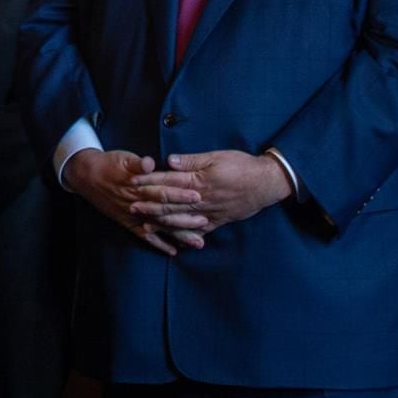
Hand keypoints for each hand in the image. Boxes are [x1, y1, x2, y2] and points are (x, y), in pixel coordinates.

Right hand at [63, 148, 202, 255]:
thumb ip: (138, 163)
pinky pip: (145, 237)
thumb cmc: (108, 164)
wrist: (86, 176)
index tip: (197, 195)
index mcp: (138, 186)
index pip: (162, 191)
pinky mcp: (128, 223)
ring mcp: (133, 216)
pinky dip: (159, 244)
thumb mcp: (123, 158)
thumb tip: (149, 163)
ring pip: (159, 228)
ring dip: (178, 235)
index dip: (180, 194)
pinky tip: (174, 251)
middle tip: (205, 222)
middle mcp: (137, 204)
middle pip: (164, 213)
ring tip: (198, 242)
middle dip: (185, 218)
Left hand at [129, 150, 293, 239]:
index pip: (168, 181)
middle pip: (171, 203)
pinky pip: (199, 230)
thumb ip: (192, 161)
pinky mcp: (219, 221)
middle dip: (149, 205)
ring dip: (162, 222)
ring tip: (146, 225)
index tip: (132, 182)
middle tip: (130, 207)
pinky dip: (186, 236)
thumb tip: (170, 161)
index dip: (149, 181)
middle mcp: (202, 199)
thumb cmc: (242, 166)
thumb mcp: (216, 157)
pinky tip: (175, 240)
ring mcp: (210, 212)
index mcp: (199, 181)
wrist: (267, 183)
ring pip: (182, 220)